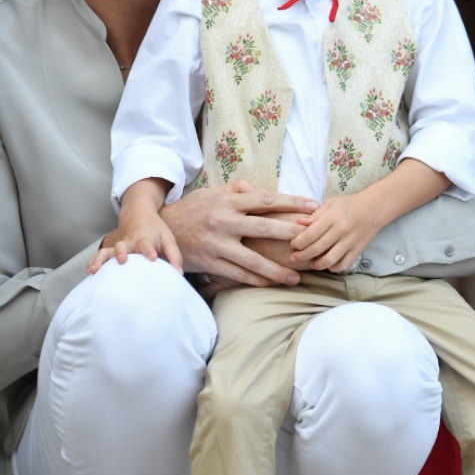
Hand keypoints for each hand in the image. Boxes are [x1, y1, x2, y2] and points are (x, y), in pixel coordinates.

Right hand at [88, 181, 182, 273]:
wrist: (138, 214)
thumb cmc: (155, 230)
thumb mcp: (168, 238)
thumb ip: (174, 255)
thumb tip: (177, 273)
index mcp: (144, 238)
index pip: (146, 244)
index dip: (149, 250)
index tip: (152, 257)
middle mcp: (130, 242)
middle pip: (123, 246)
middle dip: (121, 253)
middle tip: (122, 260)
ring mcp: (119, 246)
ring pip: (107, 251)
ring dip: (101, 259)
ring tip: (95, 269)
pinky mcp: (112, 250)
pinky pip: (101, 255)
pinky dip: (94, 262)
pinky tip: (89, 271)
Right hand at [160, 180, 317, 286]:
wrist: (161, 230)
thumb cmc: (193, 209)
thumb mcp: (212, 193)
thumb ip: (238, 190)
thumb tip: (262, 190)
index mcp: (227, 200)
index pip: (265, 199)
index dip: (291, 202)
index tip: (313, 206)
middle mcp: (223, 221)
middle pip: (263, 227)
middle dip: (290, 233)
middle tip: (312, 239)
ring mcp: (216, 244)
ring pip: (252, 259)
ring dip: (276, 270)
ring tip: (297, 277)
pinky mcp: (210, 262)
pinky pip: (237, 274)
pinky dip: (256, 280)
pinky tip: (272, 284)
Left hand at [291, 192, 377, 272]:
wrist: (375, 208)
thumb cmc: (350, 204)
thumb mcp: (331, 203)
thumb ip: (315, 215)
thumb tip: (299, 223)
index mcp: (333, 217)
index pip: (311, 234)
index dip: (298, 242)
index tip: (292, 245)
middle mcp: (341, 230)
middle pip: (317, 248)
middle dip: (302, 255)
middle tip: (294, 257)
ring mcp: (350, 241)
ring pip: (329, 260)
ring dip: (316, 265)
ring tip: (310, 263)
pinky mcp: (358, 250)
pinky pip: (344, 264)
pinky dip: (333, 268)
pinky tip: (327, 264)